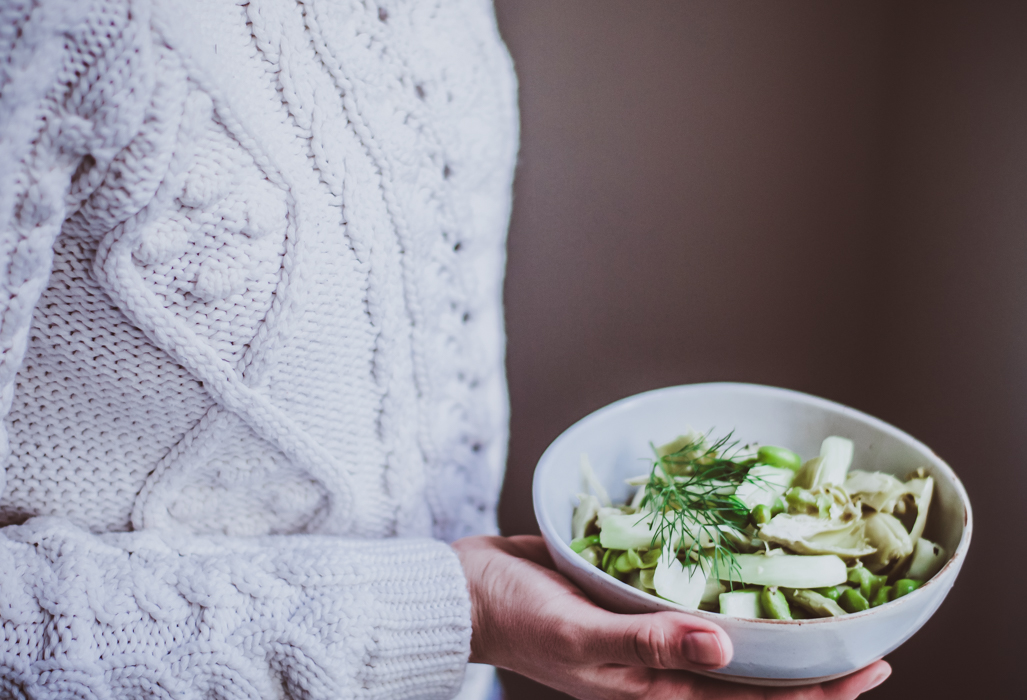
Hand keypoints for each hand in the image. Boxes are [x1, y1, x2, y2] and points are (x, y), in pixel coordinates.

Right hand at [452, 535, 890, 699]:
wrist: (471, 589)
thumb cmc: (519, 619)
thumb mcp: (581, 637)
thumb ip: (650, 645)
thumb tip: (727, 651)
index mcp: (655, 689)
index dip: (815, 693)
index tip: (870, 667)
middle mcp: (663, 665)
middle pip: (753, 673)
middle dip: (811, 660)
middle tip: (869, 630)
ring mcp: (651, 631)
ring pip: (729, 634)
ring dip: (775, 622)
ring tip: (824, 597)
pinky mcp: (636, 597)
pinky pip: (695, 596)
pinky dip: (729, 586)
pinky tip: (750, 561)